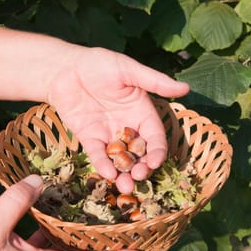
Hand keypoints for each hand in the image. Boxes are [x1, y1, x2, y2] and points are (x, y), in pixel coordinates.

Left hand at [47, 47, 188, 192]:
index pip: (155, 137)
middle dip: (142, 167)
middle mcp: (128, 127)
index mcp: (142, 113)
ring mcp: (108, 134)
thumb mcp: (129, 70)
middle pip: (140, 153)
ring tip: (126, 186)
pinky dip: (103, 166)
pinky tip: (107, 174)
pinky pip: (98, 155)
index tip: (156, 163)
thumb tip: (186, 89)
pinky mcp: (89, 138)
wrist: (64, 68)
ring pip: (120, 159)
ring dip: (124, 174)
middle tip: (140, 176)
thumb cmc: (99, 64)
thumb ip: (155, 82)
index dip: (157, 151)